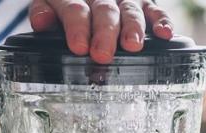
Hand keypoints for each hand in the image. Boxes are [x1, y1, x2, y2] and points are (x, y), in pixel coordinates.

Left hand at [29, 0, 173, 63]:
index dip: (77, 27)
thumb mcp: (50, 4)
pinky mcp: (145, 4)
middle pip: (105, 11)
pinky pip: (156, 11)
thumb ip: (44, 11)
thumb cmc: (69, 5)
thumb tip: (40, 21)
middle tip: (102, 54)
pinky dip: (162, 21)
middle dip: (104, 33)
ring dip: (133, 28)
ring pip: (131, 11)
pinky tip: (165, 34)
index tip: (78, 47)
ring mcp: (125, 0)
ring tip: (132, 45)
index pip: (75, 9)